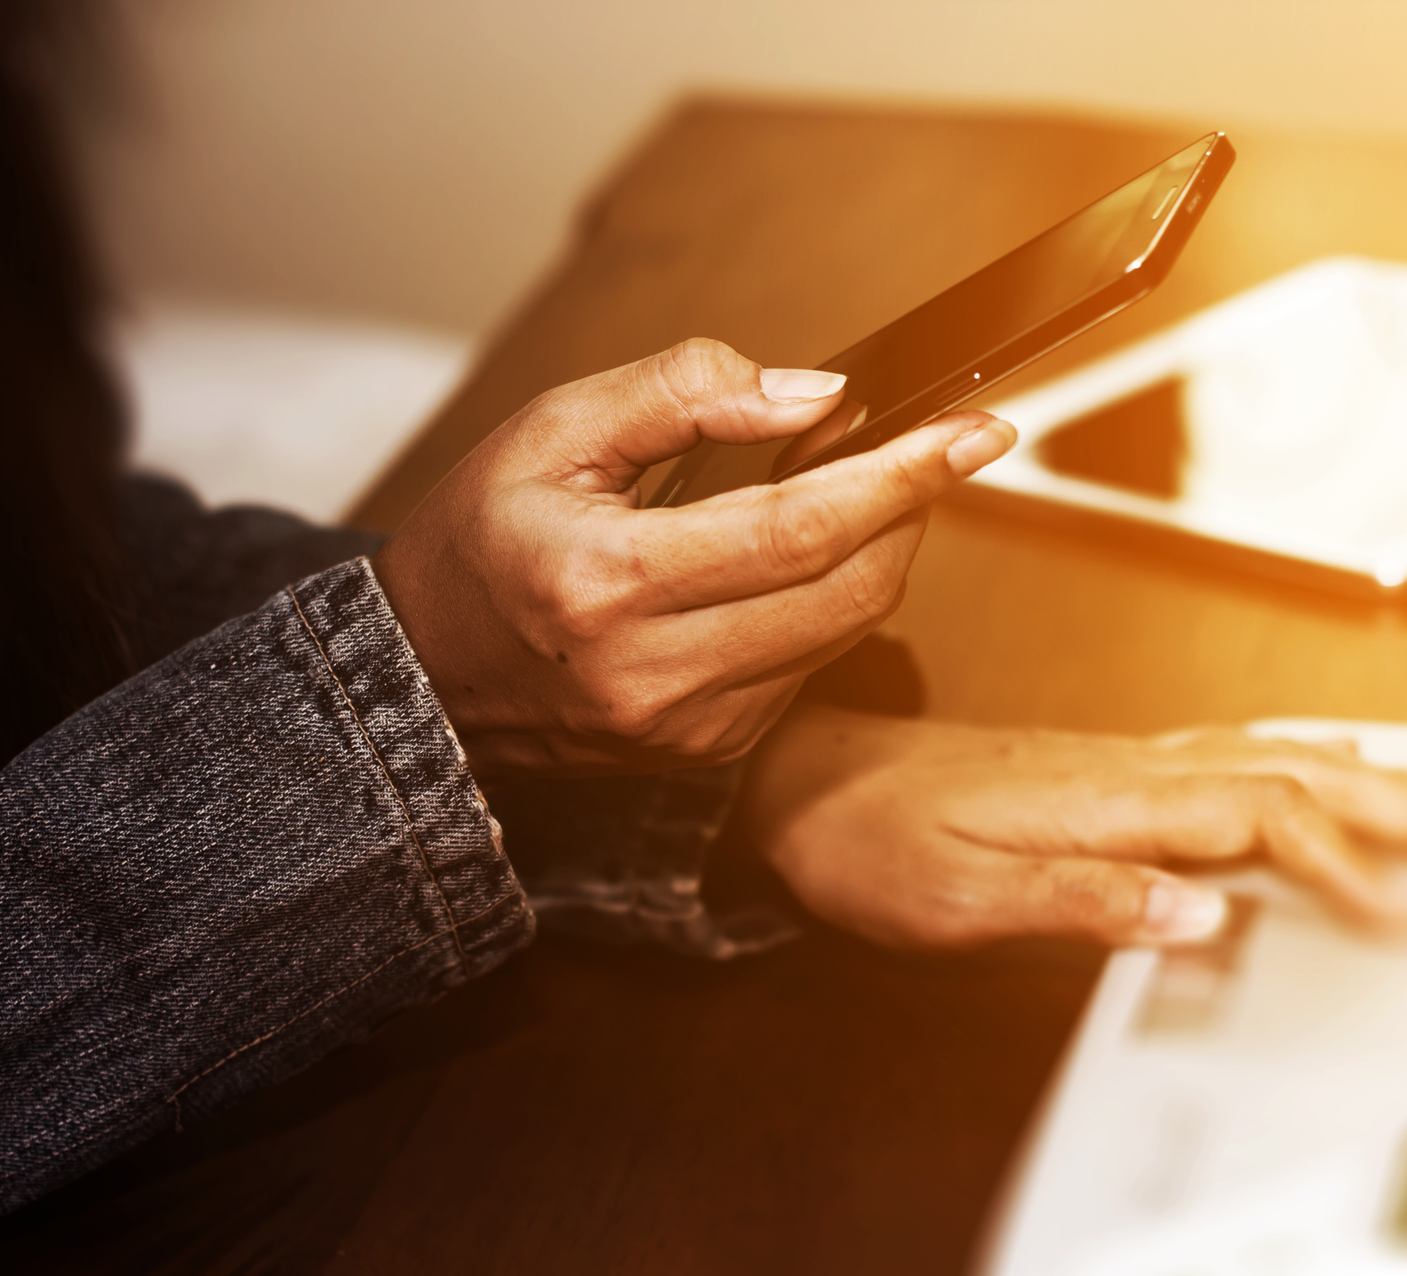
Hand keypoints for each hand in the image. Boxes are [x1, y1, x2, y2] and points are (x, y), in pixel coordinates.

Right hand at [371, 339, 1015, 783]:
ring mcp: (688, 725)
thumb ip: (684, 395)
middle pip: (849, 587)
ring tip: (870, 485)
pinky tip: (806, 556)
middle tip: (942, 446)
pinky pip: (809, 665)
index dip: (905, 475)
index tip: (979, 431)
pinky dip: (829, 600)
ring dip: (881, 550)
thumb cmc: (482, 542)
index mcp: (611, 584)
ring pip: (844, 629)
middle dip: (915, 508)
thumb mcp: (553, 431)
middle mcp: (657, 673)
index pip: (801, 527)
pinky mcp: (707, 749)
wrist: (427, 676)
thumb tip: (816, 396)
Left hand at [740, 707, 1406, 948]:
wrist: (808, 784)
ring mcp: (1126, 761)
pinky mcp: (1113, 770)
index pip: (1258, 818)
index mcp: (1105, 796)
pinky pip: (1238, 754)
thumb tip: (1204, 917)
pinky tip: (1337, 767)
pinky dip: (1310, 760)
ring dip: (1376, 774)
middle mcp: (1130, 766)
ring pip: (1276, 755)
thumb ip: (1082, 900)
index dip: (1342, 864)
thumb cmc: (871, 840)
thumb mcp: (955, 894)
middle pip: (1294, 771)